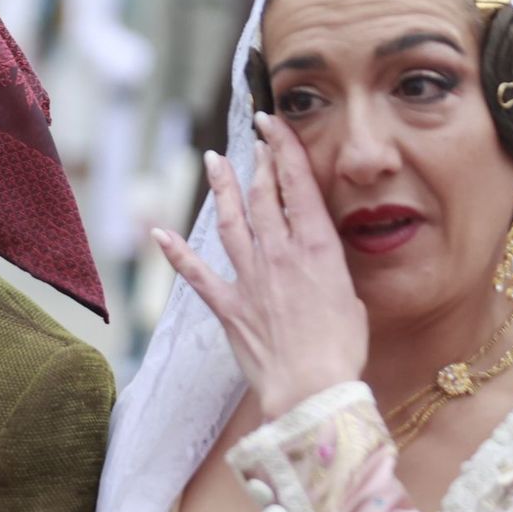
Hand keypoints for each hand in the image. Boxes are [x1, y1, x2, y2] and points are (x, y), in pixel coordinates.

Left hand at [151, 112, 367, 419]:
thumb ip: (334, 277)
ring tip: (213, 161)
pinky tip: (159, 233)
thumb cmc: (342, 350)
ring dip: (222, 189)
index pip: (299, 186)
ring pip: (232, 222)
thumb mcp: (353, 301)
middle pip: (266, 196)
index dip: (283, 150)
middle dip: (259, 163)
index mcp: (319, 249)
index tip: (272, 124)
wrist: (311, 387)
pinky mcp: (228, 306)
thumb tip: (325, 273)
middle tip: (254, 140)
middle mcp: (281, 255)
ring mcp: (250, 278)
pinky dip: (176, 253)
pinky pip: (197, 274)